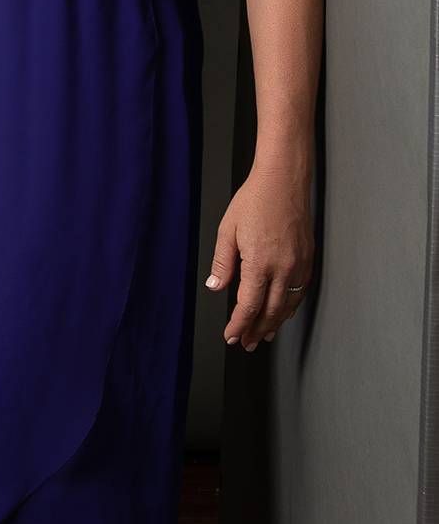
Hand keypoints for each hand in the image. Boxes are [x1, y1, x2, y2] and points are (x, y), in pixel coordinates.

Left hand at [205, 159, 313, 349]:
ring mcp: (299, 265)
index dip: (239, 325)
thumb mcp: (228, 230)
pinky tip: (282, 311)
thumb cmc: (254, 200)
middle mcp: (283, 269)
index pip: (248, 306)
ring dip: (274, 323)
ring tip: (263, 334)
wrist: (283, 181)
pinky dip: (290, 307)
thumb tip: (215, 287)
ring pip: (288, 306)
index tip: (231, 336)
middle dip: (256, 331)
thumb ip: (223, 263)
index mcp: (260, 263)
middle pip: (270, 312)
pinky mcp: (308, 259)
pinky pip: (300, 292)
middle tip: (246, 343)